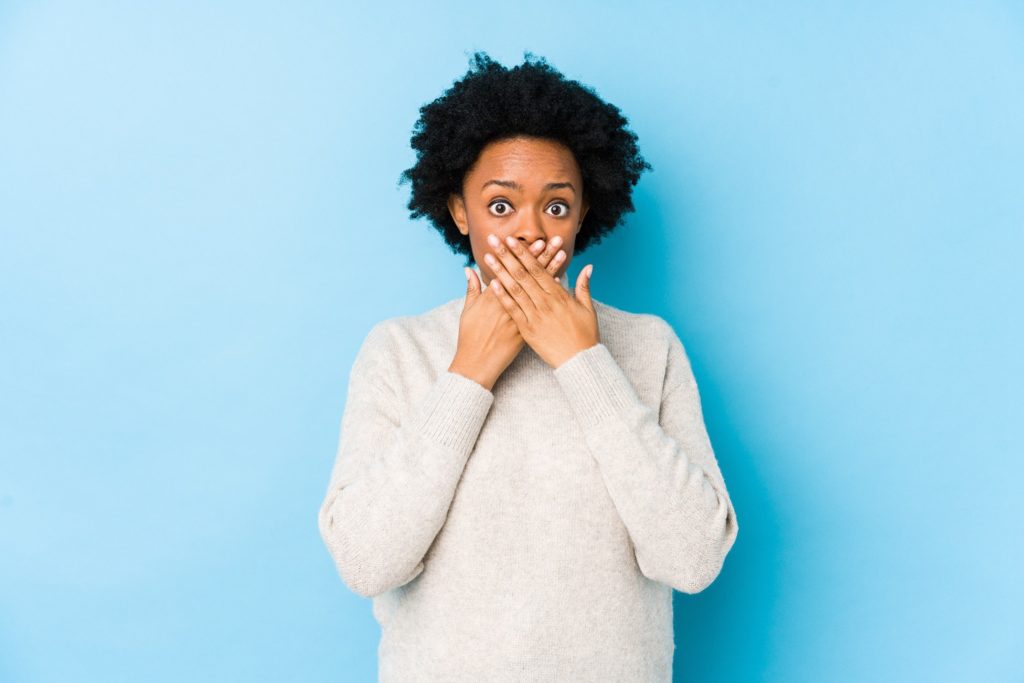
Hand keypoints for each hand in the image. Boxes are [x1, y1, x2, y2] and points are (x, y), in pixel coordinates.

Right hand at [449, 238, 566, 389]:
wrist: (478, 362)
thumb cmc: (471, 336)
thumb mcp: (469, 310)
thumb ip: (472, 289)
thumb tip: (469, 270)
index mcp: (494, 296)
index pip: (513, 269)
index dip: (526, 254)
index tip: (537, 240)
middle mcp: (510, 302)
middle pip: (530, 274)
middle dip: (543, 255)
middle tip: (555, 240)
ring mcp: (521, 315)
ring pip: (540, 288)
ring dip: (551, 270)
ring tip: (562, 255)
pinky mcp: (528, 328)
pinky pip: (542, 307)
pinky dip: (550, 297)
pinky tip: (561, 284)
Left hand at [483, 233, 598, 368]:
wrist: (580, 361)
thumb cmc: (585, 334)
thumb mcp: (587, 308)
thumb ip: (584, 286)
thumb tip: (588, 266)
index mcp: (558, 295)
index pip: (537, 268)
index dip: (523, 253)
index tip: (512, 240)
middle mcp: (545, 302)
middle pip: (522, 274)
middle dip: (506, 255)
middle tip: (493, 240)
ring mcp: (535, 315)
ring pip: (514, 289)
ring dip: (500, 272)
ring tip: (487, 258)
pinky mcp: (527, 329)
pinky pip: (512, 310)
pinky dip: (502, 296)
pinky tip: (491, 284)